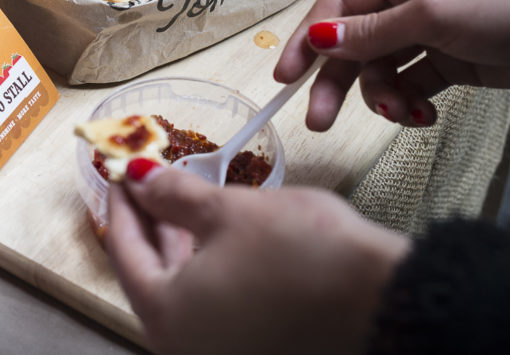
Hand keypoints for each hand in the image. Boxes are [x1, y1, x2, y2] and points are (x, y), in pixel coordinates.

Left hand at [106, 164, 409, 354]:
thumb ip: (174, 197)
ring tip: (180, 209)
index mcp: (166, 318)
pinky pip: (212, 312)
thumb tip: (140, 180)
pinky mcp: (254, 353)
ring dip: (178, 251)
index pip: (125, 251)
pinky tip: (217, 245)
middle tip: (148, 186)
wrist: (389, 303)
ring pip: (182, 297)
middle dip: (149, 227)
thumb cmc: (307, 255)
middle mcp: (185, 348)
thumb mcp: (229, 211)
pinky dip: (206, 276)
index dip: (122, 203)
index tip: (121, 173)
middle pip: (150, 278)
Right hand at [274, 0, 509, 130]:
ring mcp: (429, 34)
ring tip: (402, 113)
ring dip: (382, 96)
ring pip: (380, 70)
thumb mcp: (434, 15)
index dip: (307, 40)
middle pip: (354, 43)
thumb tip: (317, 37)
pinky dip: (410, 102)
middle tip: (319, 120)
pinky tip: (424, 115)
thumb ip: (373, 32)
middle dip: (336, 81)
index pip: (338, 5)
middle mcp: (409, 1)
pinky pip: (411, 85)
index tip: (286, 77)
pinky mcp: (450, 64)